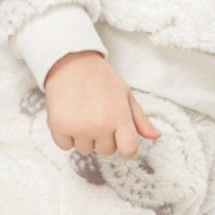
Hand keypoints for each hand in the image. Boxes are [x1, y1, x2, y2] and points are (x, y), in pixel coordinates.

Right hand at [43, 50, 161, 158]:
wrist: (71, 63)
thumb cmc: (101, 78)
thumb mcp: (125, 95)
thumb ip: (140, 119)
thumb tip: (155, 136)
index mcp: (119, 117)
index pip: (129, 151)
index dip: (126, 147)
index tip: (120, 139)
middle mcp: (100, 125)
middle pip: (106, 151)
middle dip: (103, 138)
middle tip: (97, 115)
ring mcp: (78, 128)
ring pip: (85, 150)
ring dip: (84, 137)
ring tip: (82, 114)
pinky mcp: (59, 127)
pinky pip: (65, 146)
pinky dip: (66, 136)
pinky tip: (69, 117)